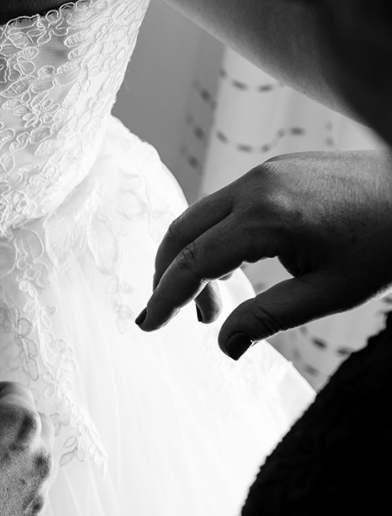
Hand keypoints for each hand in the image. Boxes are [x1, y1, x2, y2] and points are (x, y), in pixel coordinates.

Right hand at [138, 150, 391, 357]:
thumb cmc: (386, 240)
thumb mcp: (332, 292)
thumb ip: (271, 318)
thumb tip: (225, 346)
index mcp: (266, 219)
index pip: (195, 262)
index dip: (166, 296)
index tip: (148, 324)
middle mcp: (255, 187)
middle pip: (182, 233)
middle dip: (168, 277)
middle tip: (172, 317)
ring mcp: (262, 172)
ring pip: (200, 218)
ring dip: (194, 260)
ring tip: (214, 304)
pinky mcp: (273, 169)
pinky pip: (225, 205)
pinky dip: (216, 239)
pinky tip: (237, 268)